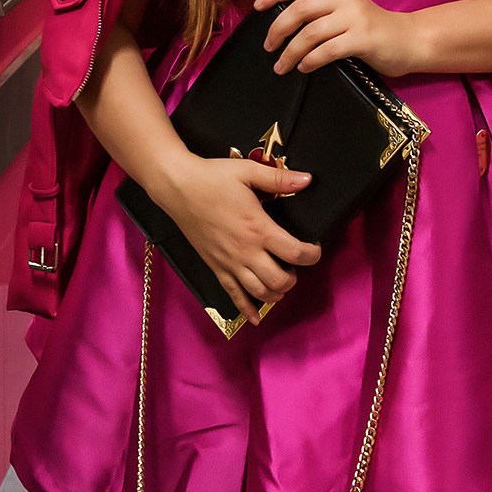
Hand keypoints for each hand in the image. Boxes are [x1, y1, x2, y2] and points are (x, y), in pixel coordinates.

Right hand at [157, 152, 319, 322]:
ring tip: (281, 282)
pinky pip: (233, 296)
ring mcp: (229, 263)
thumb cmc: (212, 178)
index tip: (314, 249)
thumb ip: (279, 178)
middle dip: (294, 277)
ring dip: (276, 293)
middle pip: (280, 280)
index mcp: (258, 228)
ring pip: (260, 292)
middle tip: (295, 264)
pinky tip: (255, 318)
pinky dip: (247, 310)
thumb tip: (307, 180)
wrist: (177, 187)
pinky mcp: (215, 267)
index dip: (312, 255)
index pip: (295, 253)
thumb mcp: (248, 173)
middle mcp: (245, 251)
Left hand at [255, 0, 414, 77]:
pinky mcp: (362, 39)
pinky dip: (310, 60)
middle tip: (268, 47)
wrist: (411, 41)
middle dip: (277, 29)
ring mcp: (354, 18)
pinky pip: (326, 50)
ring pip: (310, 33)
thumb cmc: (374, 31)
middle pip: (299, 9)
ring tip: (281, 66)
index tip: (257, 6)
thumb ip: (322, 12)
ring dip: (290, 52)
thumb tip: (286, 26)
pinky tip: (304, 68)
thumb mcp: (347, 12)